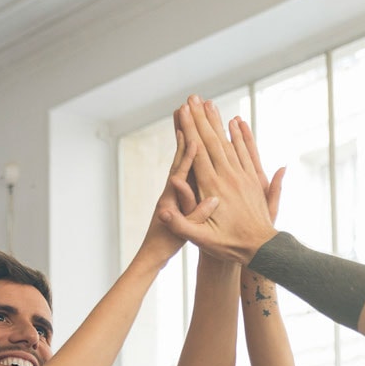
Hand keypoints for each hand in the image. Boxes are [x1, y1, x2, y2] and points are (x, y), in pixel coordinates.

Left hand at [138, 123, 214, 267]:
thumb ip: (197, 215)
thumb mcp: (186, 232)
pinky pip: (186, 170)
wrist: (152, 254)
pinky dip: (191, 157)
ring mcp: (173, 191)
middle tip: (184, 111)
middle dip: (183, 134)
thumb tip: (213, 199)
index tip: (195, 133)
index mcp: (172, 197)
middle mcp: (170, 189)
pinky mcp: (177, 194)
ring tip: (188, 121)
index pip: (182, 170)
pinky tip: (196, 149)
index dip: (189, 152)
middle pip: (178, 156)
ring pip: (181, 160)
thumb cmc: (166, 245)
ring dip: (185, 140)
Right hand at [160, 95, 281, 263]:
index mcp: (214, 187)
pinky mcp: (254, 180)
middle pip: (213, 141)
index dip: (190, 129)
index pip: (198, 152)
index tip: (183, 111)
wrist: (262, 249)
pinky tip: (236, 122)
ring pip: (229, 143)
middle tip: (192, 98)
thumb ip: (181, 225)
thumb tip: (161, 212)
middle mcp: (230, 177)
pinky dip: (241, 136)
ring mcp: (244, 176)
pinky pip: (247, 152)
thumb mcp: (201, 239)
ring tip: (210, 104)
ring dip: (218, 122)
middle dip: (201, 118)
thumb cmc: (228, 246)